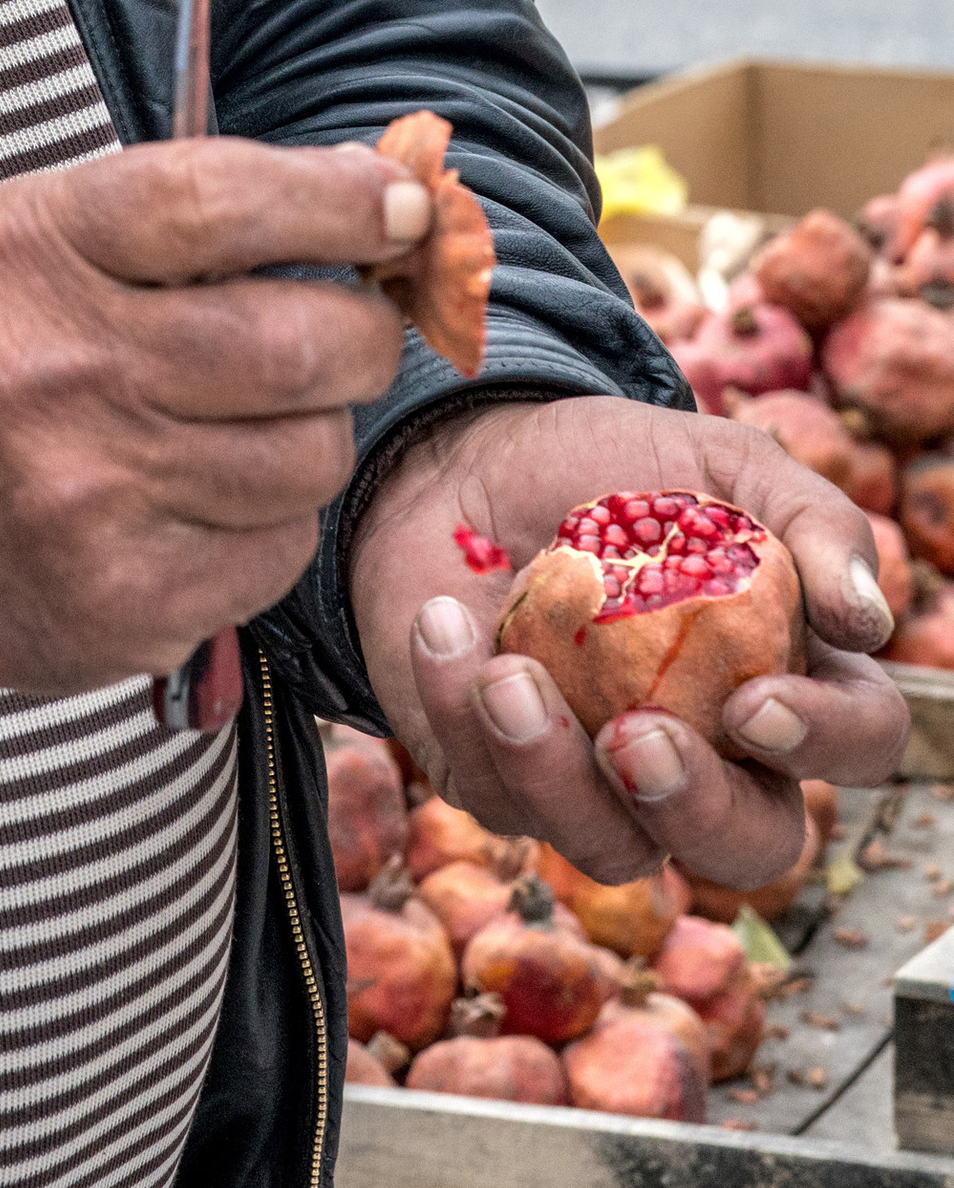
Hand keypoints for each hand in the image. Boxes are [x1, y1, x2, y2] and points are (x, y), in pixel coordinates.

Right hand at [0, 141, 424, 693]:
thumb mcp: (38, 234)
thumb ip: (187, 204)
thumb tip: (378, 196)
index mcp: (40, 251)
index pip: (219, 202)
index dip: (335, 199)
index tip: (399, 204)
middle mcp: (65, 369)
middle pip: (301, 344)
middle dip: (358, 332)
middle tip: (343, 329)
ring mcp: (96, 495)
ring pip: (309, 454)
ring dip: (310, 431)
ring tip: (245, 420)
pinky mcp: (129, 600)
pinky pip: (277, 550)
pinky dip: (268, 519)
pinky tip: (204, 497)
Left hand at [349, 395, 908, 887]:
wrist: (472, 454)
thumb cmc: (614, 468)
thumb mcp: (722, 463)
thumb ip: (810, 520)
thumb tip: (862, 615)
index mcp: (786, 677)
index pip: (855, 743)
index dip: (825, 740)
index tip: (756, 701)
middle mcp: (709, 752)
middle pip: (747, 846)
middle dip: (696, 811)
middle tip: (635, 739)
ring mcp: (602, 780)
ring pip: (611, 848)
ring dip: (552, 770)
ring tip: (504, 672)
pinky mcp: (501, 778)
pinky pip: (492, 792)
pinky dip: (459, 711)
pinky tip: (441, 625)